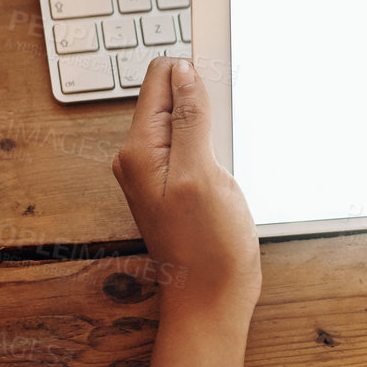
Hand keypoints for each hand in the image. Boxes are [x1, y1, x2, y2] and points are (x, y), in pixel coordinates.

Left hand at [113, 56, 261, 313]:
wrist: (212, 298)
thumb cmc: (207, 247)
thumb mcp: (202, 175)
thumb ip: (190, 119)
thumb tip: (184, 71)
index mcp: (139, 149)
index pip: (161, 77)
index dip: (193, 69)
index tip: (221, 68)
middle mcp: (141, 156)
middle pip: (172, 93)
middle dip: (204, 95)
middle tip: (228, 127)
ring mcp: (160, 169)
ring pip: (187, 117)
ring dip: (212, 120)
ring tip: (227, 154)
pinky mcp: (180, 181)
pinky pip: (194, 141)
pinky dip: (215, 141)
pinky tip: (228, 165)